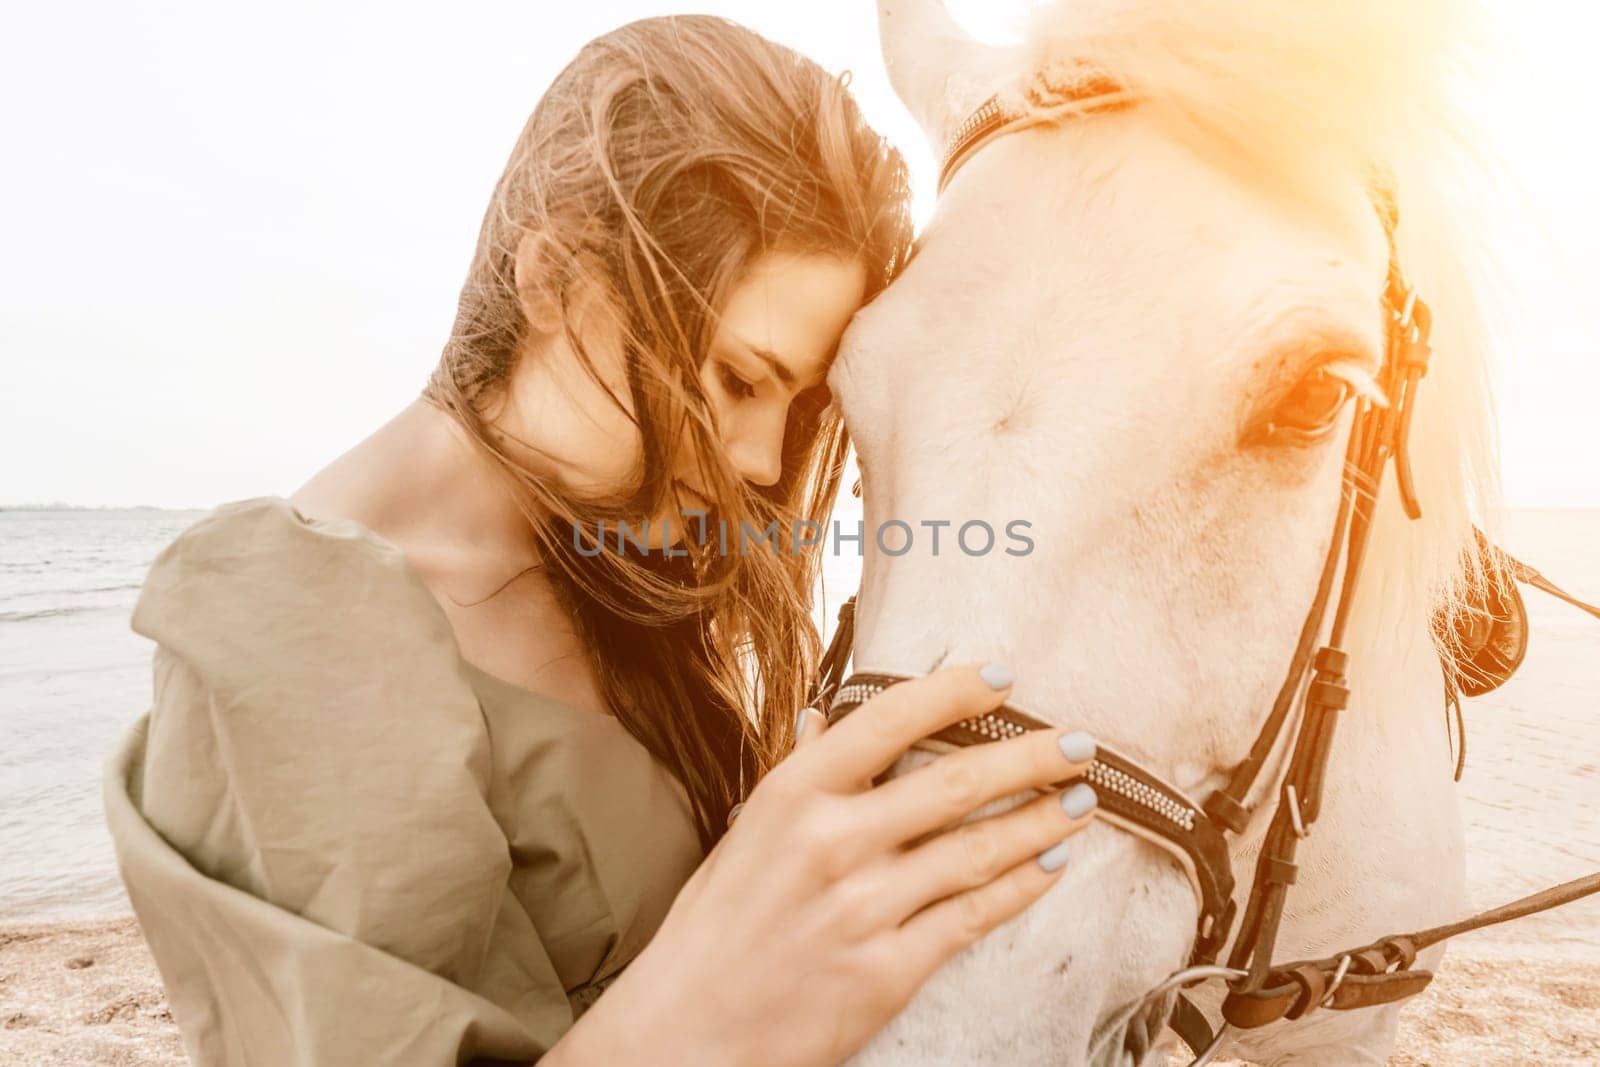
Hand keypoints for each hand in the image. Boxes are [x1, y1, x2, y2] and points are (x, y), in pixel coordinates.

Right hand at [569, 663, 1097, 1066]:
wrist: (687, 1034)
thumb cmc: (714, 929)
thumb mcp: (744, 835)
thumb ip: (797, 774)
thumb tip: (828, 717)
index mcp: (792, 796)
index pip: (888, 720)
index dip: (954, 692)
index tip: (1004, 676)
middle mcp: (832, 843)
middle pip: (954, 783)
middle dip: (1031, 757)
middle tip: (1081, 745)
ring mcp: (864, 909)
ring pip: (977, 850)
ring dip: (1041, 820)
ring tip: (1083, 801)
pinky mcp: (888, 971)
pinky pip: (973, 917)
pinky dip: (1021, 886)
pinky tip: (1051, 865)